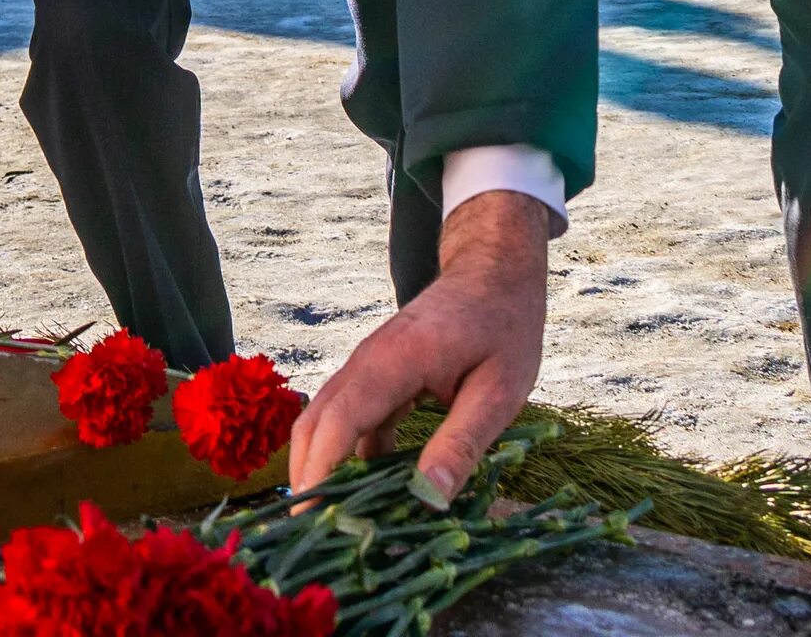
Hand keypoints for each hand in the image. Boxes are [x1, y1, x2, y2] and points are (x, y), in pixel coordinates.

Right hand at [288, 190, 550, 498]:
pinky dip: (347, 457)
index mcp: (394, 361)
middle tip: (311, 539)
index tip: (315, 521)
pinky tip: (368, 495)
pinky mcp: (375, 377)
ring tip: (334, 526)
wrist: (493, 273)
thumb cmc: (503, 328)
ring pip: (325, 422)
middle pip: (314, 423)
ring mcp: (366, 368)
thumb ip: (462, 441)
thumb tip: (429, 497)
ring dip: (322, 470)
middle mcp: (366, 363)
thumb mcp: (500, 390)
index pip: (340, 420)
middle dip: (307, 480)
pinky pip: (349, 420)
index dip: (322, 472)